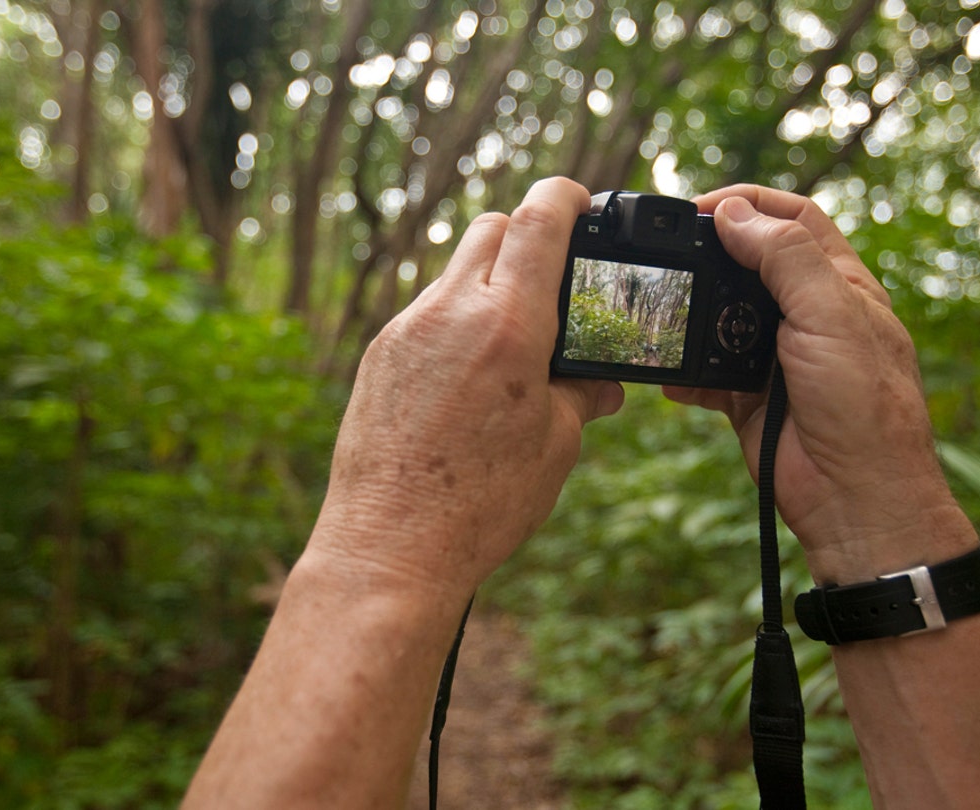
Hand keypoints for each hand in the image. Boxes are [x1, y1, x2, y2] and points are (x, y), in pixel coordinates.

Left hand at [306, 177, 623, 601]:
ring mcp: (405, 331)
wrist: (390, 546)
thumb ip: (582, 396)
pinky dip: (454, 321)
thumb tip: (600, 382)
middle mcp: (449, 313)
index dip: (564, 197)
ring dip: (486, 282)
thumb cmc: (480, 504)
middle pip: (490, 230)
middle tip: (552, 272)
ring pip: (452, 272)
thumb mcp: (556, 446)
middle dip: (525, 235)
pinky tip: (469, 374)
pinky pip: (424, 314)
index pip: (537, 222)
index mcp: (507, 326)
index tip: (579, 199)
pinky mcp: (378, 357)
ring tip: (512, 337)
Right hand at [665, 185, 976, 583]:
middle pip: (750, 264)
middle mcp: (808, 316)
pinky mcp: (749, 400)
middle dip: (710, 253)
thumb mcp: (831, 315)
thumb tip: (734, 212)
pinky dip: (682, 373)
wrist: (856, 499)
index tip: (702, 207)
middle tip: (669, 253)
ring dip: (692, 312)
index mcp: (839, 285)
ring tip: (662, 309)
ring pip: (721, 318)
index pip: (794, 220)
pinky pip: (705, 376)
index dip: (750, 203)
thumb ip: (784, 258)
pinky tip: (667, 376)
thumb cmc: (865, 406)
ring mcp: (775, 359)